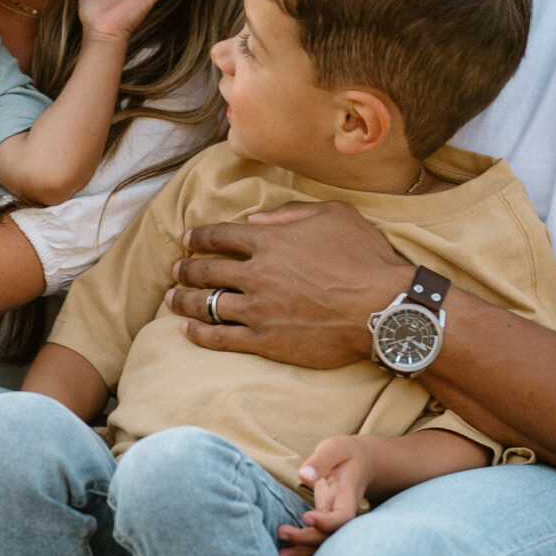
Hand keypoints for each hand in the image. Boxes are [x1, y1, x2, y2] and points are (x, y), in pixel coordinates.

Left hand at [165, 200, 409, 368]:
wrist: (384, 309)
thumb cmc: (365, 258)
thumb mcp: (333, 215)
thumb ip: (290, 213)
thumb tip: (255, 221)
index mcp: (270, 241)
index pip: (221, 236)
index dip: (199, 237)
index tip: (188, 239)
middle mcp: (257, 274)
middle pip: (207, 270)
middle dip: (185, 268)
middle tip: (175, 268)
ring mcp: (259, 310)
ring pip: (206, 304)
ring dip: (183, 300)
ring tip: (171, 298)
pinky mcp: (265, 341)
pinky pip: (221, 338)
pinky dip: (199, 333)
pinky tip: (186, 329)